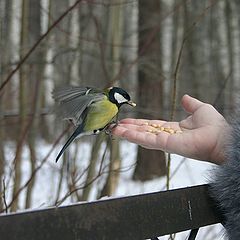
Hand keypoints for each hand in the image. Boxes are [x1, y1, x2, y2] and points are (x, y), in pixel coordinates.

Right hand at [112, 95, 228, 163]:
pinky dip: (132, 137)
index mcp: (171, 129)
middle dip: (127, 129)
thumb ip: (190, 104)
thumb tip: (185, 97)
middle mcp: (165, 136)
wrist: (221, 137)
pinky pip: (146, 140)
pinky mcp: (165, 145)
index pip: (150, 125)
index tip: (126, 121)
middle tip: (113, 126)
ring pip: (141, 137)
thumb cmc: (215, 126)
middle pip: (142, 132)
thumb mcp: (200, 109)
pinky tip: (122, 133)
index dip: (137, 123)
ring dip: (126, 133)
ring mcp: (164, 142)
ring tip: (112, 130)